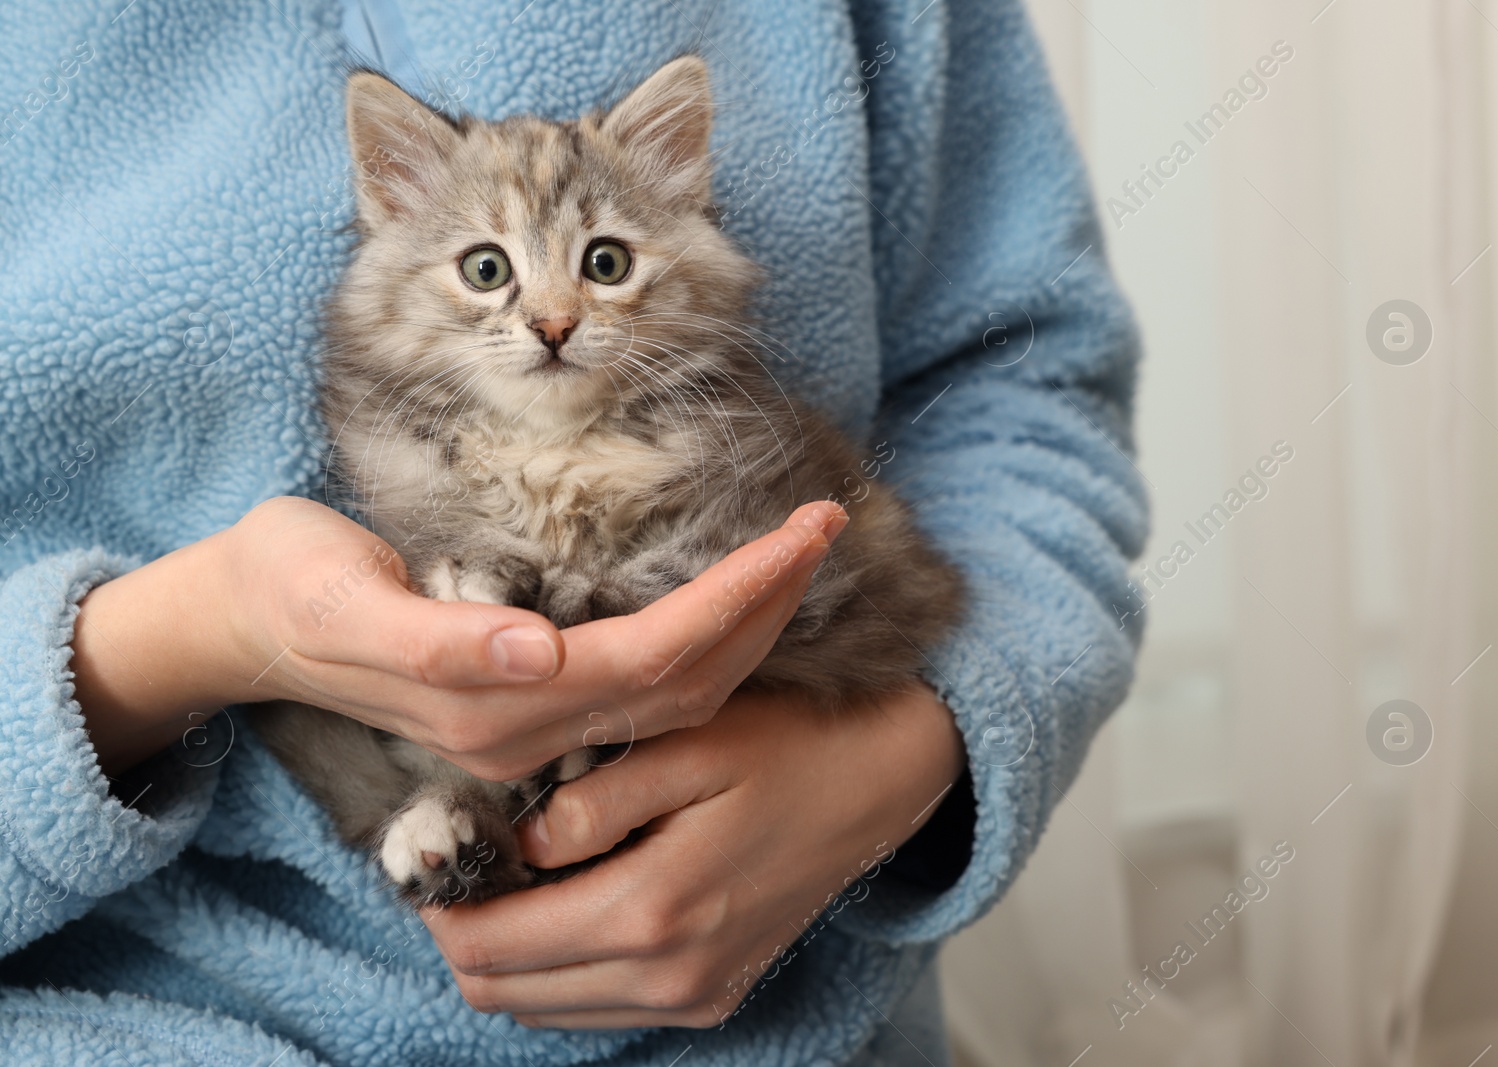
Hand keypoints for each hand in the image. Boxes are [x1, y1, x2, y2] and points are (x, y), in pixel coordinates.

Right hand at [73, 496, 845, 777]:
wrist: (243, 623)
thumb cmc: (287, 586)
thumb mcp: (337, 597)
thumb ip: (433, 639)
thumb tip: (535, 649)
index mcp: (493, 703)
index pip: (657, 655)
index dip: (741, 597)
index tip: (808, 529)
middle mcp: (529, 731)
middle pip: (689, 682)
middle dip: (771, 605)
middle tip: (829, 525)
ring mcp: (533, 729)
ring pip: (681, 697)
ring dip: (754, 628)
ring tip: (803, 554)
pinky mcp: (531, 707)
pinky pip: (650, 692)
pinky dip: (713, 646)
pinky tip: (741, 603)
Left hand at [421, 681, 966, 1028]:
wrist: (882, 780)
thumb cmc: (787, 743)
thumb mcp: (692, 742)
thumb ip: (596, 799)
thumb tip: (521, 844)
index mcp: (653, 910)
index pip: (489, 948)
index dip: (439, 904)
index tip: (433, 846)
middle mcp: (668, 976)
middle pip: (502, 991)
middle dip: (465, 930)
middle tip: (468, 857)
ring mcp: (692, 996)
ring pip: (542, 1008)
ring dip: (511, 951)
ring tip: (519, 873)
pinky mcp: (709, 998)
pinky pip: (595, 1006)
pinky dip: (561, 968)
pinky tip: (575, 898)